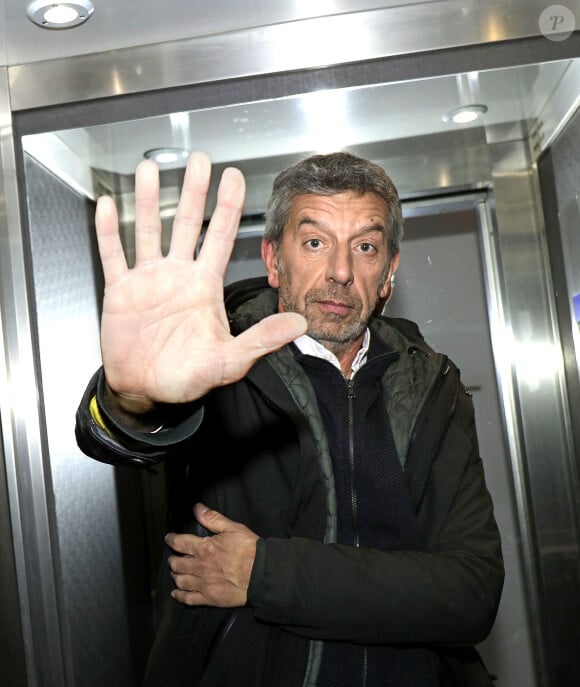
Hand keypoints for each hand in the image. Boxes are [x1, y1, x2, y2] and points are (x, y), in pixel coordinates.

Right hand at [96, 152, 305, 412]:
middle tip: (199, 159)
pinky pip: (114, 255)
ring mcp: (148, 280)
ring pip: (149, 231)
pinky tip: (108, 205)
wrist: (147, 392)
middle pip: (187, 224)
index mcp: (205, 286)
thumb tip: (300, 324)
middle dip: (194, 191)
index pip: (220, 237)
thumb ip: (262, 339)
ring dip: (150, 201)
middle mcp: (178, 276)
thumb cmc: (188, 377)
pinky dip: (109, 231)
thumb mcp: (230, 361)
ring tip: (150, 168)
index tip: (233, 176)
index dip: (227, 206)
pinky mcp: (121, 291)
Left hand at [166, 503, 258, 606]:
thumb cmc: (249, 550)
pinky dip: (179, 596)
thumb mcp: (232, 528)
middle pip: (176, 564)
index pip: (179, 543)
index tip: (169, 538)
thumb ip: (213, 519)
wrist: (261, 574)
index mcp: (203, 548)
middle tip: (173, 558)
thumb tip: (197, 508)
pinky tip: (176, 594)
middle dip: (172, 560)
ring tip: (175, 573)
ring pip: (180, 581)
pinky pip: (188, 599)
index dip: (171, 540)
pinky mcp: (209, 598)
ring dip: (175, 576)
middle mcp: (199, 566)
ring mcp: (202, 584)